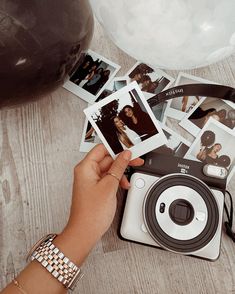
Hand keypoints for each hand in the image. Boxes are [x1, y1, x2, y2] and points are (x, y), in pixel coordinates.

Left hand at [57, 144, 143, 263]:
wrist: (86, 232)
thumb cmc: (91, 213)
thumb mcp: (109, 186)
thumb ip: (119, 167)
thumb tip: (125, 155)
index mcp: (85, 167)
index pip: (101, 149)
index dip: (116, 148)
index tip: (128, 149)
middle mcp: (86, 172)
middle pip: (107, 159)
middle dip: (121, 162)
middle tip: (135, 161)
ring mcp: (91, 181)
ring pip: (109, 169)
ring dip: (120, 173)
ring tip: (127, 180)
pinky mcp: (95, 188)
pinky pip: (108, 179)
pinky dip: (117, 181)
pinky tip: (123, 185)